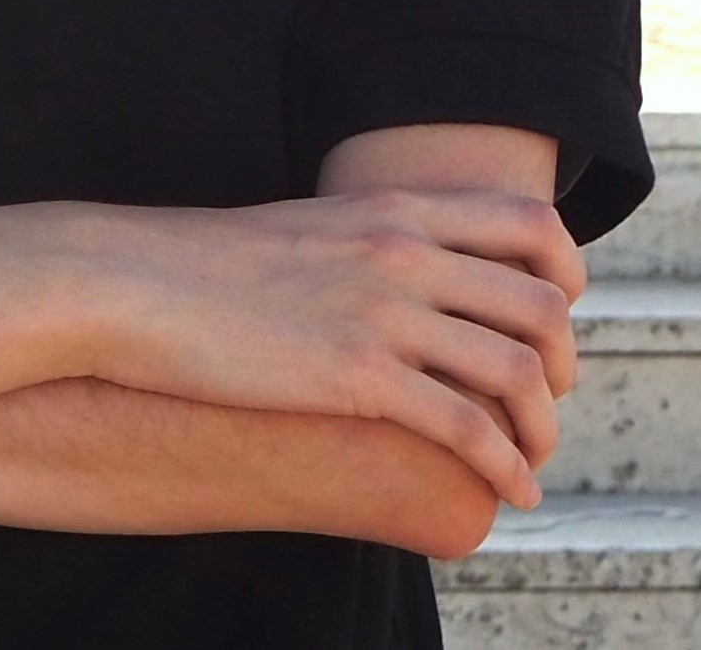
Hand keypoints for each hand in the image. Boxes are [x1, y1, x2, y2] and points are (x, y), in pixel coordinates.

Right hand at [73, 188, 583, 509]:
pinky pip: (468, 427)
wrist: (134, 283)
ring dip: (544, 424)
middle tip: (549, 398)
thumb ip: (365, 240)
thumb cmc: (206, 264)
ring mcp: (382, 312)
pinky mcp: (357, 375)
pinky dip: (506, 466)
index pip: (530, 220)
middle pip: (541, 301)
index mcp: (391, 208)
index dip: (566, 272)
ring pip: (520, 368)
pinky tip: (510, 492)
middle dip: (565, 361)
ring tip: (533, 457)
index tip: (556, 314)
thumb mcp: (307, 229)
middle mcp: (402, 252)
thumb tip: (400, 270)